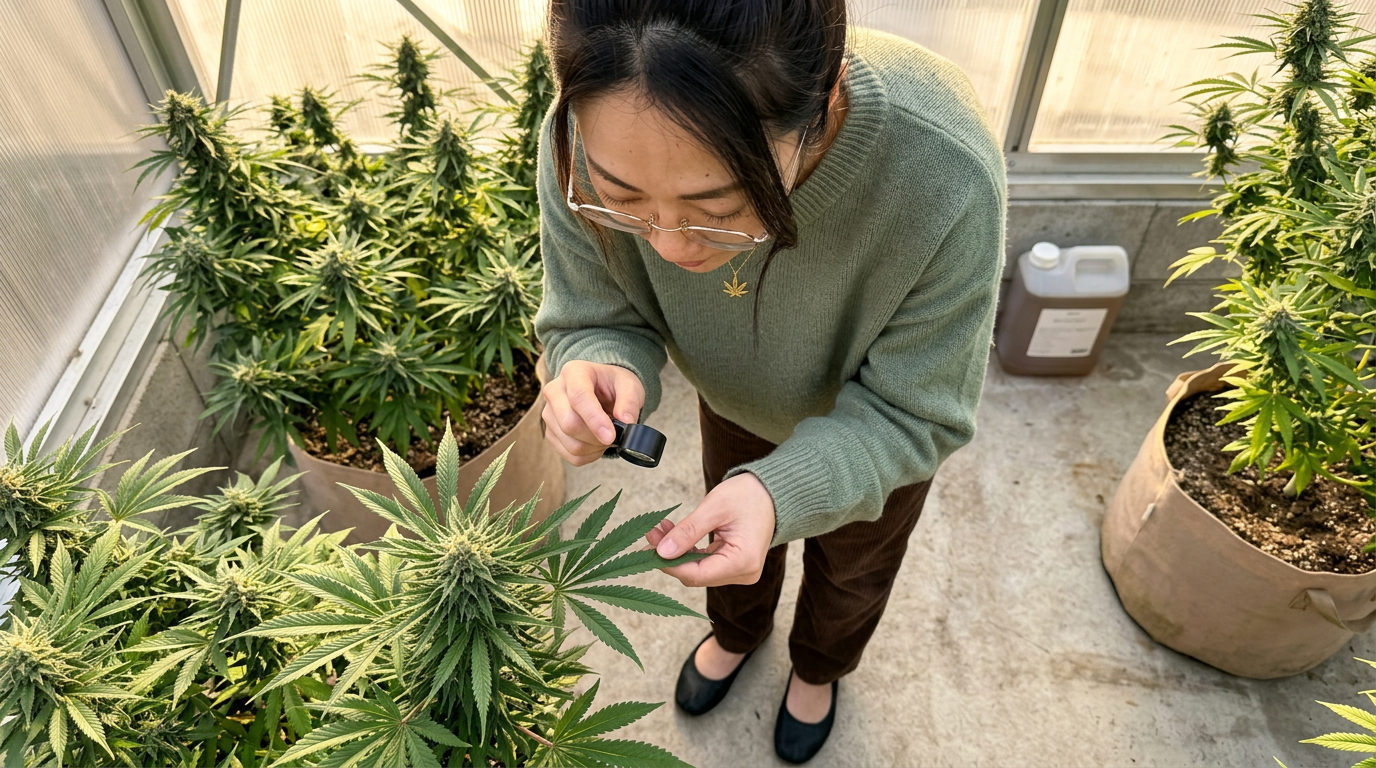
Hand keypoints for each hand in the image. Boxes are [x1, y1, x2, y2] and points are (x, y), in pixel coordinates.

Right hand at [540, 360, 645, 465]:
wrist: (602, 391)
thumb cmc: (613, 385)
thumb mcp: (629, 385)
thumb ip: (629, 401)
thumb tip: (625, 422)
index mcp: (573, 372)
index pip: (578, 397)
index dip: (594, 419)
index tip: (611, 436)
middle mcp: (554, 391)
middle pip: (569, 423)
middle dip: (596, 437)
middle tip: (615, 434)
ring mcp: (549, 414)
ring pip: (571, 443)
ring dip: (595, 447)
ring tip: (606, 436)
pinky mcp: (550, 433)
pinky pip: (570, 455)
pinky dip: (589, 455)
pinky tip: (597, 443)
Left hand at [645, 473, 775, 586]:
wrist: (771, 492)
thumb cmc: (747, 495)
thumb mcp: (714, 507)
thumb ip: (688, 531)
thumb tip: (661, 552)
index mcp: (743, 561)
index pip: (697, 574)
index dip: (669, 564)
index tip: (648, 548)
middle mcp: (744, 573)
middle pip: (696, 574)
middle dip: (670, 556)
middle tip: (651, 533)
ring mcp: (740, 572)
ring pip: (698, 570)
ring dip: (676, 553)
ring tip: (658, 530)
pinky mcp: (734, 566)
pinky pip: (705, 564)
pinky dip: (688, 551)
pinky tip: (672, 535)